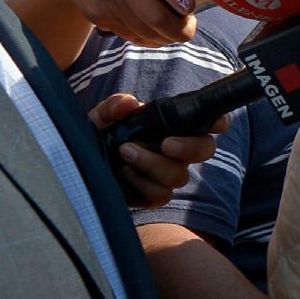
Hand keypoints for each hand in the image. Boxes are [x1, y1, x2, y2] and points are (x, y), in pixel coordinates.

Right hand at [39, 0, 196, 46]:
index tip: (190, 9)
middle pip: (152, 14)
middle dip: (177, 29)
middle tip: (189, 31)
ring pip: (143, 30)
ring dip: (165, 38)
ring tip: (175, 32)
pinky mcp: (96, 14)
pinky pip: (130, 35)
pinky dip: (149, 40)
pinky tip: (157, 35)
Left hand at [90, 93, 223, 207]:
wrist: (80, 165)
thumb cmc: (97, 138)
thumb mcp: (99, 118)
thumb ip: (114, 107)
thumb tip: (130, 104)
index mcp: (173, 125)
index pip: (208, 121)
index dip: (219, 121)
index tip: (215, 123)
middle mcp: (177, 150)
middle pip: (205, 150)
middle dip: (189, 147)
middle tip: (166, 143)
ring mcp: (168, 173)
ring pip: (179, 175)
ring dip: (152, 164)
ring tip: (125, 152)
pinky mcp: (154, 195)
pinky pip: (161, 195)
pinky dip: (141, 184)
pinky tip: (123, 173)